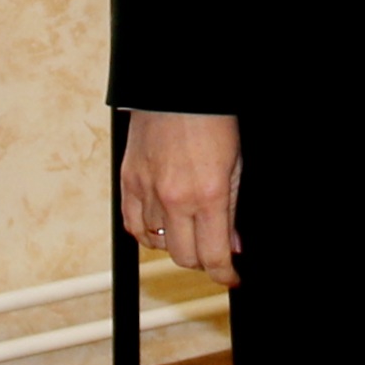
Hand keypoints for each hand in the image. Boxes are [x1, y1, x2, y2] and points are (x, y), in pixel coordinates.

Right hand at [121, 111, 242, 289]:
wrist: (177, 87)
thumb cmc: (211, 119)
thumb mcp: (236, 165)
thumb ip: (232, 210)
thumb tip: (232, 245)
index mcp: (207, 195)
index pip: (213, 257)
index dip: (225, 275)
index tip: (231, 277)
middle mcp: (174, 198)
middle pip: (185, 258)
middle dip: (202, 260)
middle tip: (212, 249)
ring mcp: (147, 190)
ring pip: (158, 244)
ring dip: (175, 243)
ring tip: (187, 229)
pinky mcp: (129, 180)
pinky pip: (133, 226)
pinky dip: (146, 233)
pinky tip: (159, 226)